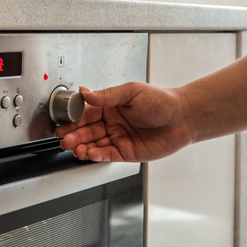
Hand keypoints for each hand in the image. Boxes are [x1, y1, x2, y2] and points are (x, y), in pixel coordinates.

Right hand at [56, 82, 192, 161]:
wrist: (183, 117)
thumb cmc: (162, 100)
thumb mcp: (132, 91)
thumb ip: (107, 94)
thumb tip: (85, 92)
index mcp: (111, 106)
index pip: (86, 113)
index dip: (74, 119)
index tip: (63, 122)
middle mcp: (113, 122)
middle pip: (87, 130)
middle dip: (74, 135)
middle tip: (64, 138)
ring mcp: (119, 138)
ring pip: (94, 144)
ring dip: (82, 146)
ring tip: (74, 148)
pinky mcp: (126, 152)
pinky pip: (107, 155)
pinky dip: (96, 155)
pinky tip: (89, 153)